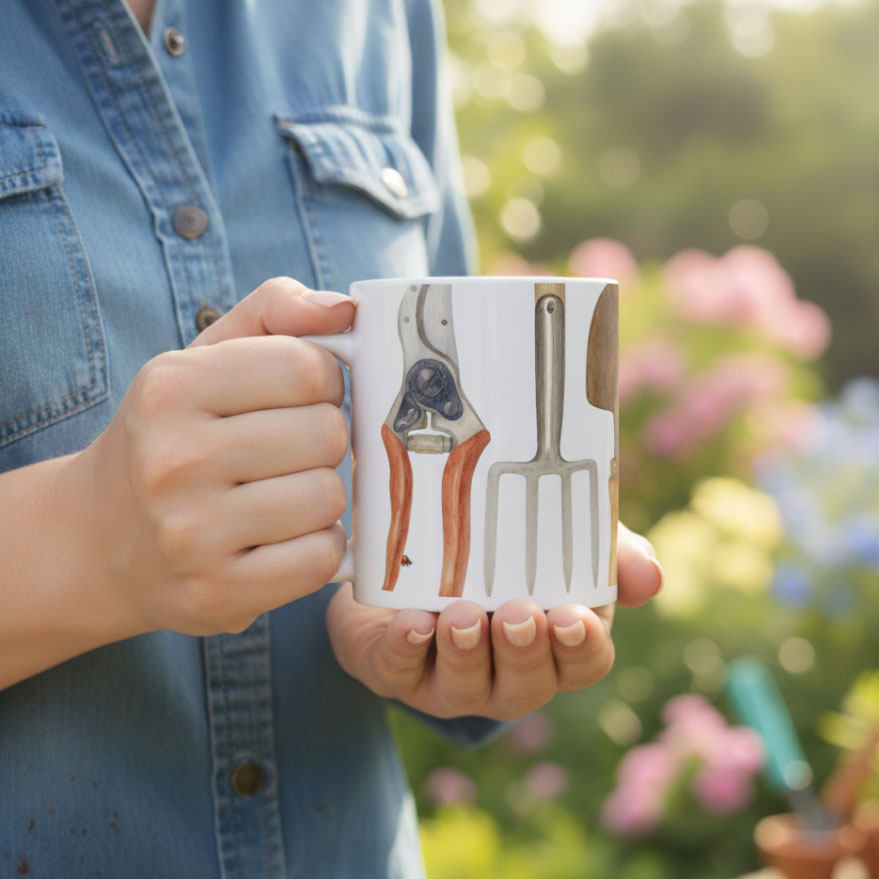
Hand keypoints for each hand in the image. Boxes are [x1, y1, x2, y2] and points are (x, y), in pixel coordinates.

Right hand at [74, 277, 354, 635]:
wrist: (101, 540)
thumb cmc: (174, 437)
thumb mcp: (203, 359)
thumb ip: (275, 312)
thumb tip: (347, 310)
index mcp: (170, 388)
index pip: (306, 368)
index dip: (323, 382)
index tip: (301, 398)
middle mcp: (172, 460)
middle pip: (326, 434)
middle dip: (323, 440)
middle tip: (289, 453)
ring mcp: (191, 534)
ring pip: (329, 497)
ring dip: (321, 496)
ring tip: (281, 495)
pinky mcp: (217, 593)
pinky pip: (321, 557)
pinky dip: (317, 546)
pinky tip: (283, 538)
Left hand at [326, 523, 662, 719]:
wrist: (411, 555)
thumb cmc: (499, 554)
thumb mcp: (556, 540)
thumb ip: (608, 550)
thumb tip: (650, 576)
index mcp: (554, 646)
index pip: (583, 663)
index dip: (581, 648)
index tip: (573, 618)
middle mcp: (506, 675)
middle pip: (527, 684)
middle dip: (523, 653)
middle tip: (518, 615)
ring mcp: (449, 679)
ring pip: (464, 685)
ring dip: (466, 653)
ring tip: (463, 617)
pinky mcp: (394, 668)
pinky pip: (399, 671)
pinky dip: (405, 649)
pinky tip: (413, 623)